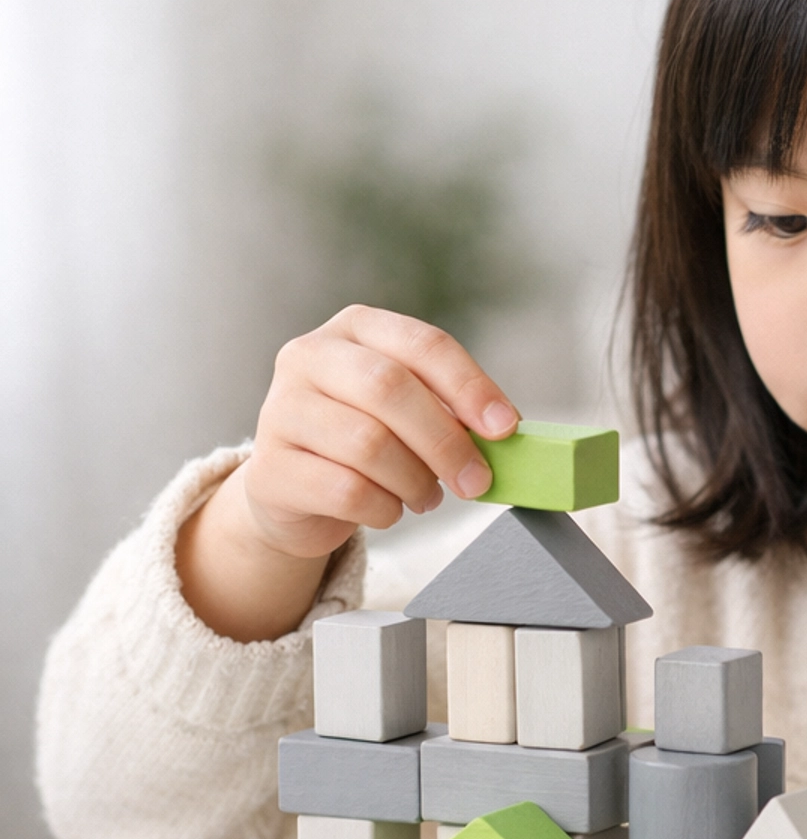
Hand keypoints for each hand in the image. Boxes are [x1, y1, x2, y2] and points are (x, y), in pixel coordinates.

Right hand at [177, 306, 518, 641]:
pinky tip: (388, 510)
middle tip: (475, 480)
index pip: (423, 345)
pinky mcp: (269, 469)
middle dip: (445, 440)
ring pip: (368, 444)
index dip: (470, 387)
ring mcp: (280, 410)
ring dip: (415, 481)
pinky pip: (345, 491)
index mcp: (354, 329)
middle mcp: (309, 357)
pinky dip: (383, 509)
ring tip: (426, 496)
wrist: (293, 492)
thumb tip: (504, 434)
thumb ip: (449, 411)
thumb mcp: (406, 410)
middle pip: (390, 388)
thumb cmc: (362, 442)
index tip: (506, 428)